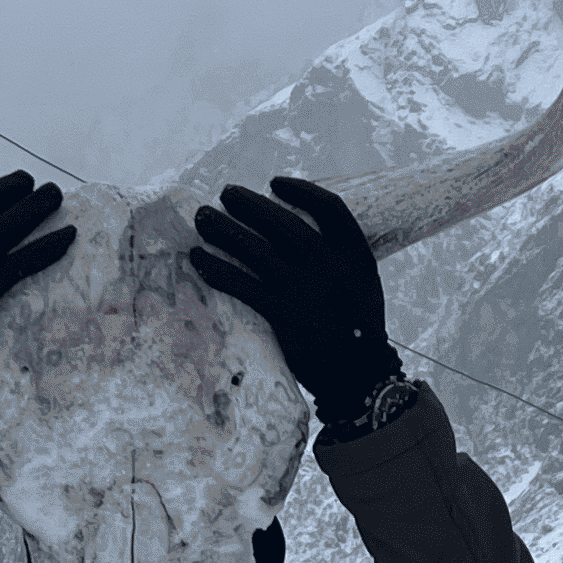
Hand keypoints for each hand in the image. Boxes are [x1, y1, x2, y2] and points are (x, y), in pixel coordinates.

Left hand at [190, 175, 401, 432]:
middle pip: (284, 223)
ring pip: (257, 249)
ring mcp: (306, 290)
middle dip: (251, 204)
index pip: (330, 208)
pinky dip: (218, 268)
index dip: (301, 190)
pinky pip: (243, 284)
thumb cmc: (358, 331)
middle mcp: (331, 267)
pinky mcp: (284, 315)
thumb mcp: (364, 287)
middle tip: (225, 194)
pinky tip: (199, 259)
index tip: (274, 183)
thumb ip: (339, 259)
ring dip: (225, 230)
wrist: (360, 379)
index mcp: (357, 255)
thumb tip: (299, 234)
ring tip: (202, 218)